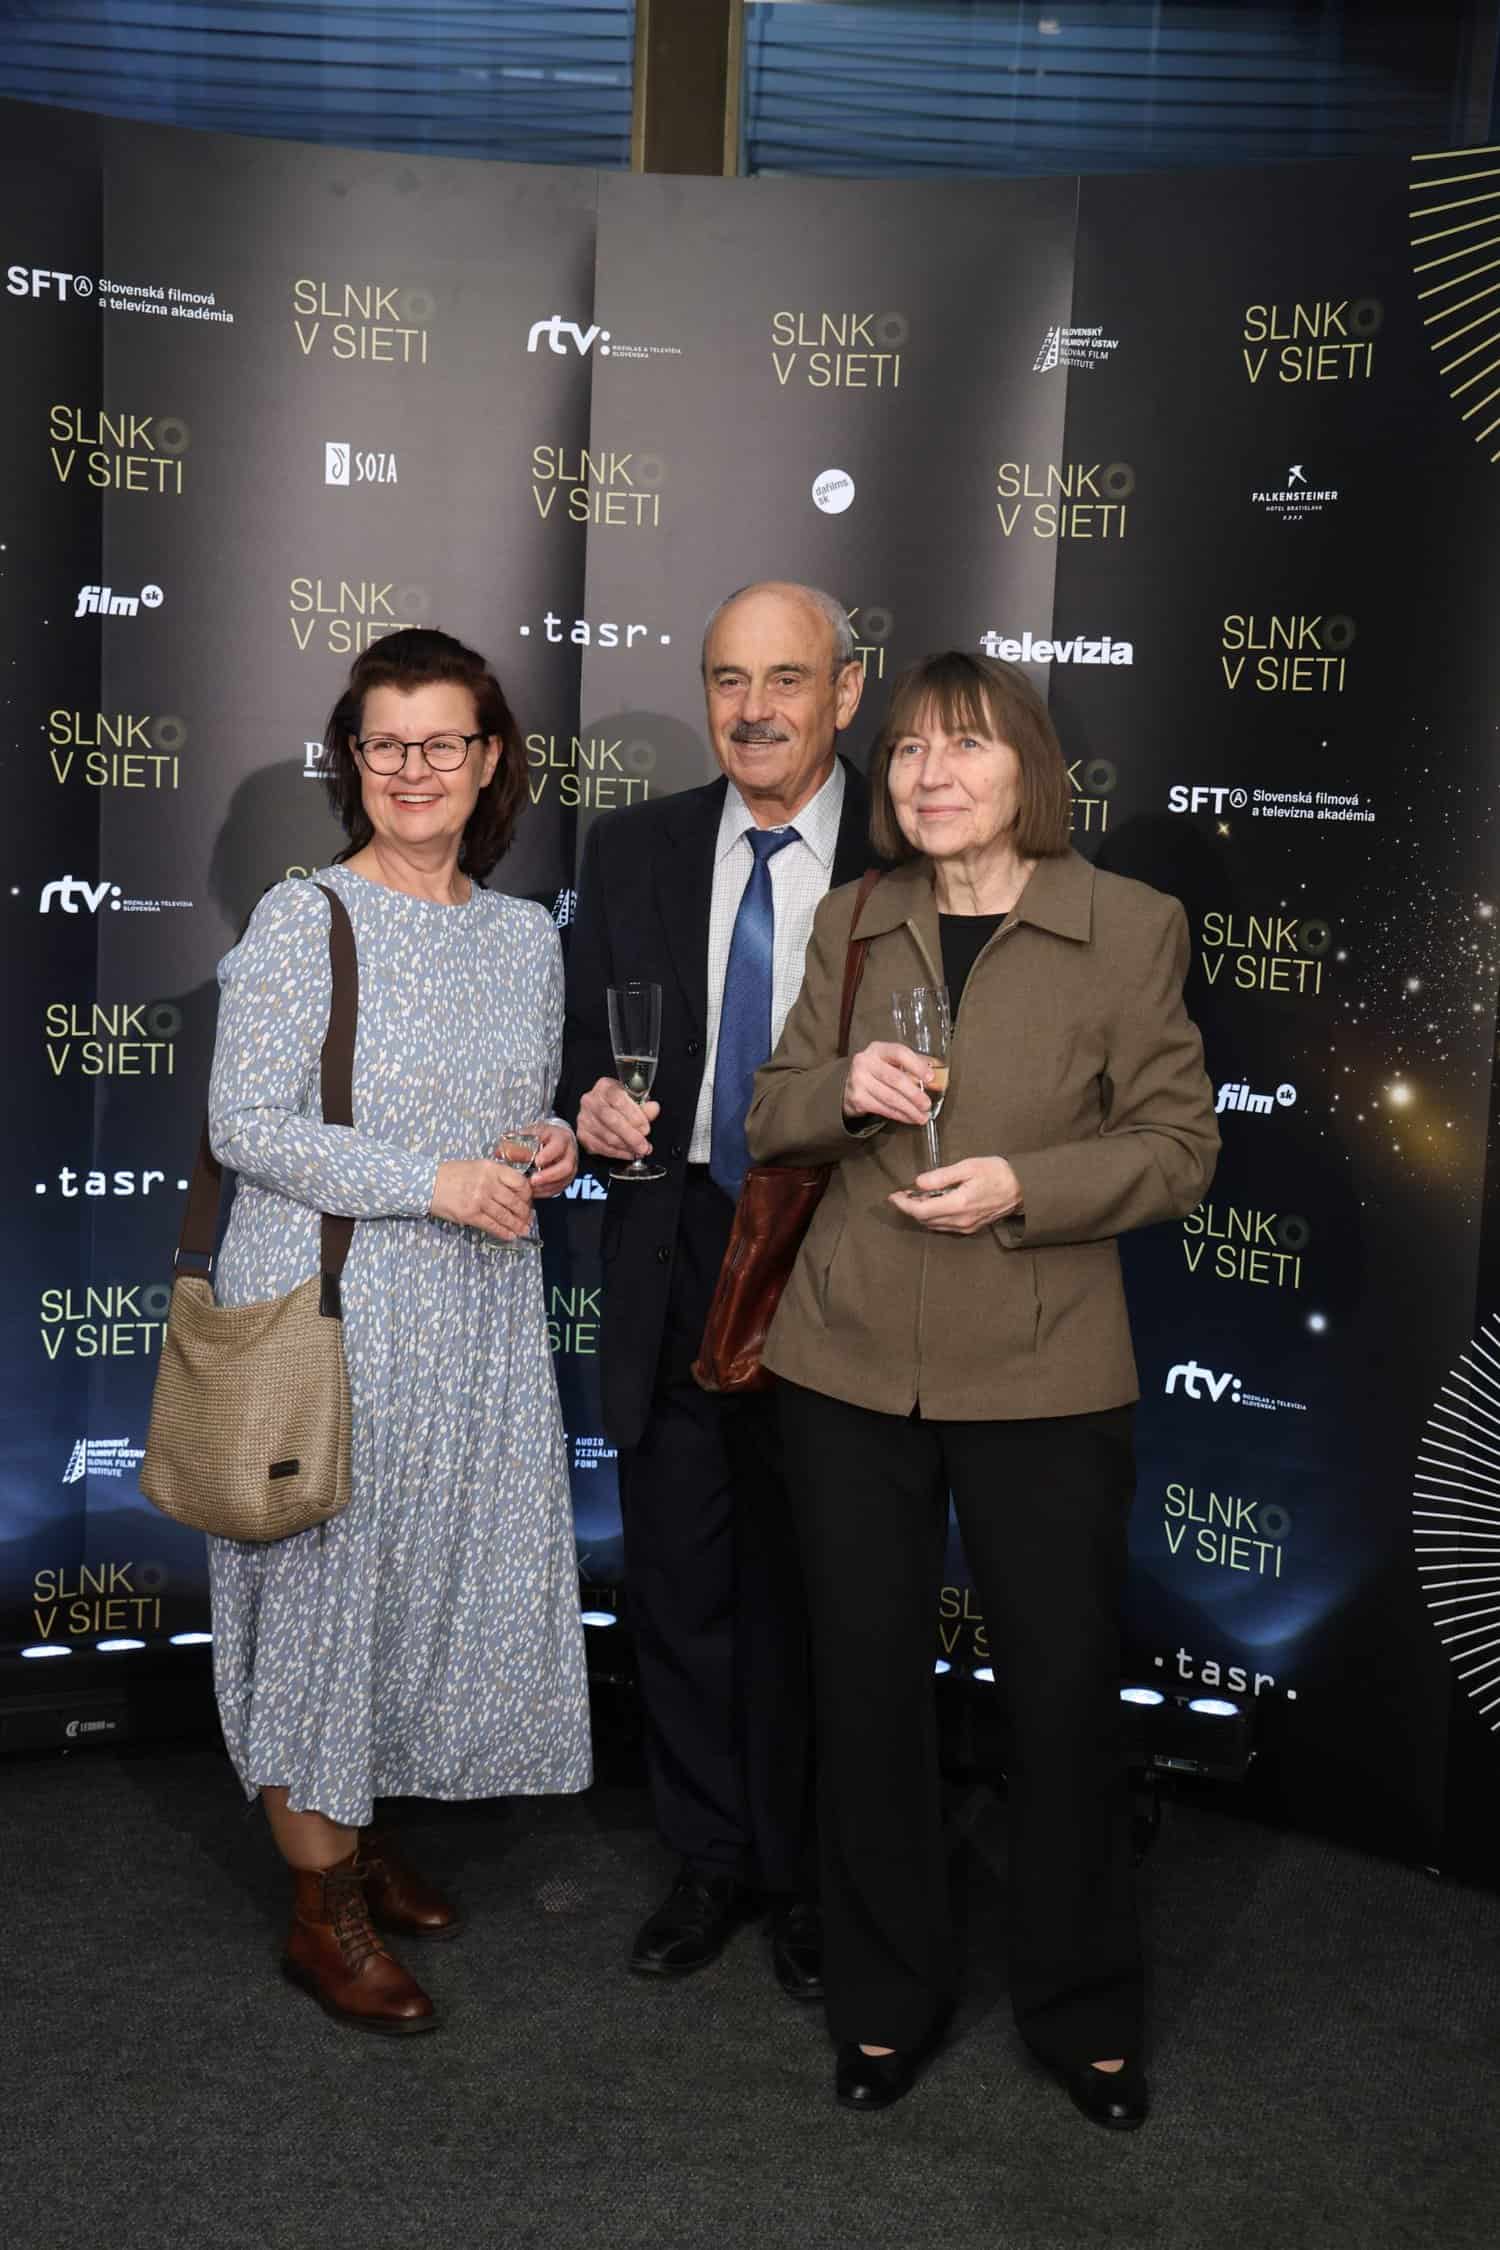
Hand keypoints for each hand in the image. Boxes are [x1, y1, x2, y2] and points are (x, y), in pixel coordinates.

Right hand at [430, 1158, 534, 1241]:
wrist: (427, 1184)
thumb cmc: (452, 1174)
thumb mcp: (477, 1166)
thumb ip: (496, 1175)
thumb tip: (514, 1191)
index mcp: (491, 1168)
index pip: (519, 1182)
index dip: (527, 1194)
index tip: (528, 1201)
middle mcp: (488, 1183)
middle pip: (515, 1201)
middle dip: (524, 1213)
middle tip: (528, 1219)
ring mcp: (479, 1199)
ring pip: (505, 1216)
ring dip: (516, 1225)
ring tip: (522, 1230)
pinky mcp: (470, 1214)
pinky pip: (492, 1225)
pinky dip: (503, 1232)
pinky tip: (510, 1235)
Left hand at [523, 1120, 577, 1199]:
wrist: (557, 1140)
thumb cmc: (543, 1136)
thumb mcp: (531, 1133)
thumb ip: (516, 1141)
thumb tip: (499, 1152)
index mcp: (561, 1138)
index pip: (558, 1146)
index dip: (548, 1155)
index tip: (536, 1161)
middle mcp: (569, 1154)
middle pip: (565, 1167)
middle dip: (549, 1176)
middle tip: (533, 1180)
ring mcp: (570, 1168)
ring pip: (563, 1180)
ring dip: (545, 1186)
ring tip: (530, 1188)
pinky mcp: (567, 1179)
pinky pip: (559, 1188)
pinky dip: (545, 1192)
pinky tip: (533, 1192)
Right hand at [577, 1074, 660, 1161]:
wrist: (602, 1110)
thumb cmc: (620, 1105)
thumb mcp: (635, 1101)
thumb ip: (645, 1106)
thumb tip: (653, 1108)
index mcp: (605, 1086)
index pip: (618, 1099)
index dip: (633, 1115)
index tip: (646, 1128)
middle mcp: (591, 1100)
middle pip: (611, 1119)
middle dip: (631, 1136)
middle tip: (644, 1146)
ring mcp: (584, 1118)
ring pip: (607, 1136)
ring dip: (626, 1146)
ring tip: (639, 1150)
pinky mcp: (582, 1134)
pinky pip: (601, 1147)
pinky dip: (617, 1153)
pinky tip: (628, 1153)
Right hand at [843, 1041, 935, 1126]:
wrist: (850, 1083)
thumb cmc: (879, 1070)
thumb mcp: (893, 1060)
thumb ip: (916, 1063)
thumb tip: (940, 1073)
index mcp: (878, 1049)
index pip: (899, 1053)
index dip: (917, 1065)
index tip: (930, 1077)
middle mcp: (866, 1062)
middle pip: (895, 1079)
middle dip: (914, 1094)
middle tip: (927, 1104)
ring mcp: (859, 1081)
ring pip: (890, 1098)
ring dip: (909, 1109)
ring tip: (922, 1116)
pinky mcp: (858, 1098)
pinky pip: (884, 1109)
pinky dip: (900, 1115)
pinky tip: (909, 1118)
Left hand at [888, 1156, 1023, 1234]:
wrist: (1023, 1187)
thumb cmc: (997, 1172)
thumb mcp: (968, 1166)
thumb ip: (941, 1176)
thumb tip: (919, 1182)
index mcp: (958, 1204)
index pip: (921, 1210)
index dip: (904, 1204)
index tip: (894, 1196)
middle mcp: (960, 1220)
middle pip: (925, 1220)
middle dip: (910, 1208)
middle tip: (903, 1194)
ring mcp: (966, 1226)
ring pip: (934, 1225)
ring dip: (921, 1213)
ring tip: (915, 1197)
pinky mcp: (971, 1227)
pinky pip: (945, 1226)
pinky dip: (934, 1216)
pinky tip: (934, 1204)